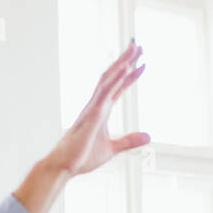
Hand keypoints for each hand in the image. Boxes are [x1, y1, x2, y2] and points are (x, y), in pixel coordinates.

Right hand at [40, 42, 149, 177]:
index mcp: (101, 111)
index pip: (118, 88)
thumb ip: (129, 141)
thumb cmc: (83, 157)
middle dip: (126, 61)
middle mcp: (97, 105)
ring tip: (133, 50)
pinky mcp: (92, 115)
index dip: (130, 75)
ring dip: (122, 64)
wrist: (65, 166)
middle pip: (113, 77)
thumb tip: (148, 137)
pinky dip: (115, 79)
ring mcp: (93, 108)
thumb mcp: (112, 148)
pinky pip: (104, 93)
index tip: (142, 63)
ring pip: (108, 80)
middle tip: (138, 46)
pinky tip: (124, 69)